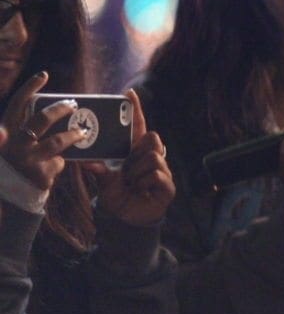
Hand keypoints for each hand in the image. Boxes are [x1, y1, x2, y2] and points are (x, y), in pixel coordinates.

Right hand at [0, 72, 85, 192]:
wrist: (10, 198)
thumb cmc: (15, 165)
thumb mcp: (14, 145)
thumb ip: (26, 131)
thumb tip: (57, 113)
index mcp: (5, 133)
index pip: (17, 105)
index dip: (30, 88)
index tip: (44, 75)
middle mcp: (13, 144)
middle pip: (41, 119)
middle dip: (60, 109)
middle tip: (73, 104)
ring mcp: (27, 160)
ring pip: (58, 141)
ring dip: (74, 135)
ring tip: (83, 132)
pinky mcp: (40, 175)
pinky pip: (59, 163)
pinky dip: (58, 164)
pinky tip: (51, 170)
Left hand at [90, 92, 174, 225]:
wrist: (127, 219)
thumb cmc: (118, 196)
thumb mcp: (104, 181)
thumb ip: (98, 170)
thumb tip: (84, 161)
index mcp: (135, 153)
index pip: (139, 127)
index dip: (136, 110)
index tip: (129, 93)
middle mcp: (151, 157)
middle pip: (152, 137)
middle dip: (138, 151)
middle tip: (128, 167)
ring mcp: (162, 170)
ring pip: (152, 157)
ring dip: (137, 172)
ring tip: (132, 184)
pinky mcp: (168, 185)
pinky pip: (157, 174)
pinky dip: (145, 183)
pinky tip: (141, 191)